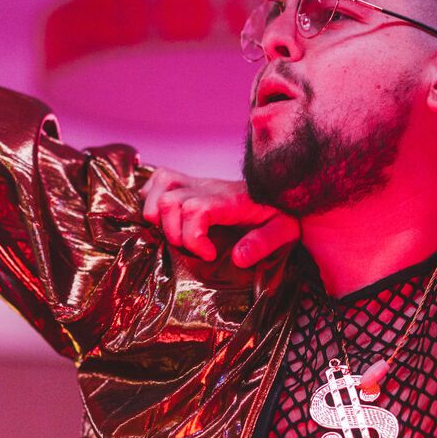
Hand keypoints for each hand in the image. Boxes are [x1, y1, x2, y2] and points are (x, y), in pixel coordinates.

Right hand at [140, 168, 299, 265]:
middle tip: (193, 249)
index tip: (209, 255)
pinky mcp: (190, 182)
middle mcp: (210, 187)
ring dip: (158, 215)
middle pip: (170, 201)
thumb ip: (264, 243)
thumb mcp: (284, 230)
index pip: (196, 210)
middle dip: (173, 233)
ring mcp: (198, 182)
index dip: (193, 238)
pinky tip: (165, 217)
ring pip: (160, 187)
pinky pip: (158, 179)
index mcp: (231, 200)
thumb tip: (238, 258)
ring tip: (176, 234)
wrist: (281, 191)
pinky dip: (152, 197)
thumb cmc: (281, 213)